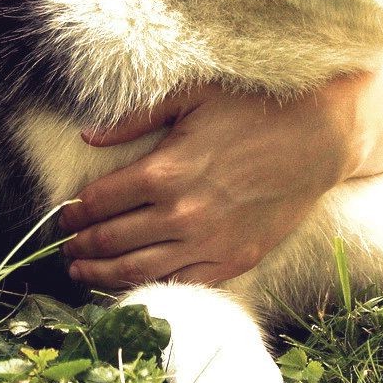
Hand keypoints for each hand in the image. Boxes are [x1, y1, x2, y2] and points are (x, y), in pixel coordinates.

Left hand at [59, 78, 365, 290]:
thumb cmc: (254, 109)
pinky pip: (180, 283)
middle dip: (80, 247)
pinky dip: (149, 286)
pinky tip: (132, 284)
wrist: (317, 138)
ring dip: (102, 273)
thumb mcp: (191, 95)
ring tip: (82, 272)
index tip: (65, 216)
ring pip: (138, 269)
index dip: (75, 213)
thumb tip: (88, 136)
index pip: (99, 203)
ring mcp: (208, 242)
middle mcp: (181, 214)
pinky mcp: (233, 260)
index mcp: (164, 172)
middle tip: (65, 248)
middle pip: (111, 240)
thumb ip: (135, 116)